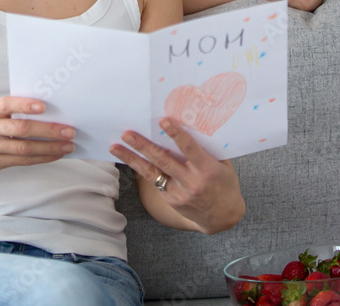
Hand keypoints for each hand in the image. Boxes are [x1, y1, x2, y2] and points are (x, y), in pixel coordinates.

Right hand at [0, 97, 75, 171]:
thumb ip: (11, 108)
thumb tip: (47, 109)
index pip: (6, 105)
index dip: (24, 105)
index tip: (43, 106)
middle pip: (20, 129)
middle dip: (47, 130)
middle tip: (68, 130)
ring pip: (25, 149)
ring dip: (50, 147)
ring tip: (68, 144)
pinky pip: (23, 161)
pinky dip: (43, 157)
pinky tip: (56, 153)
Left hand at [109, 118, 244, 233]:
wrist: (222, 217)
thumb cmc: (224, 185)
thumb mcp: (223, 166)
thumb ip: (208, 150)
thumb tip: (192, 125)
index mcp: (207, 170)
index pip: (189, 149)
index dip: (176, 134)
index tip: (163, 121)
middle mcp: (191, 182)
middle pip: (162, 160)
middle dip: (143, 145)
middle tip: (127, 133)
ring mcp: (178, 193)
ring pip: (151, 172)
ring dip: (132, 158)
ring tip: (115, 147)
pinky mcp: (170, 200)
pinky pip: (155, 181)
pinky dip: (142, 169)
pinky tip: (130, 158)